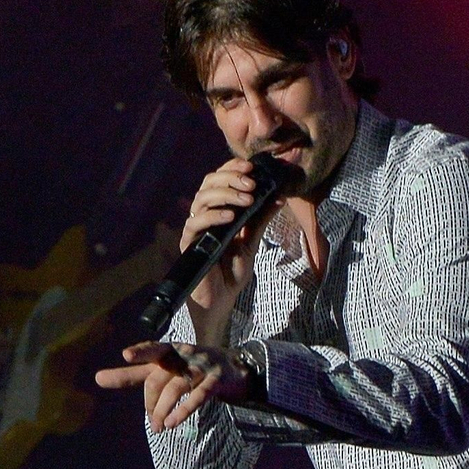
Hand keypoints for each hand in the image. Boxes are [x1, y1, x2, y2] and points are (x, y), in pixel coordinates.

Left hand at [94, 341, 251, 432]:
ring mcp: (201, 367)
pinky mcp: (215, 381)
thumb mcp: (161, 369)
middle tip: (151, 422)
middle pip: (159, 378)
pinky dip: (184, 410)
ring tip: (159, 428)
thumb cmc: (189, 368)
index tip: (126, 355)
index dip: (140, 352)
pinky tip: (173, 422)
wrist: (233, 370)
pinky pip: (199, 395)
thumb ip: (131, 374)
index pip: (152, 349)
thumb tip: (96, 378)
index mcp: (169, 350)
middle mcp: (184, 355)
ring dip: (163, 410)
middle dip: (151, 403)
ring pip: (176, 388)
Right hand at [182, 157, 278, 342]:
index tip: (251, 166)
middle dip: (231, 178)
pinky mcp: (189, 243)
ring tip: (247, 199)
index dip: (232, 168)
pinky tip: (231, 216)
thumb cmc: (232, 273)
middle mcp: (204, 215)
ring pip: (202, 198)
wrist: (220, 302)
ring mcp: (196, 228)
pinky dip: (214, 215)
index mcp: (217, 211)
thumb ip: (261, 219)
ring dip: (226, 193)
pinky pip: (196, 222)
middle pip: (208, 183)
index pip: (219, 180)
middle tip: (251, 183)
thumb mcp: (252, 242)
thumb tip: (278, 196)